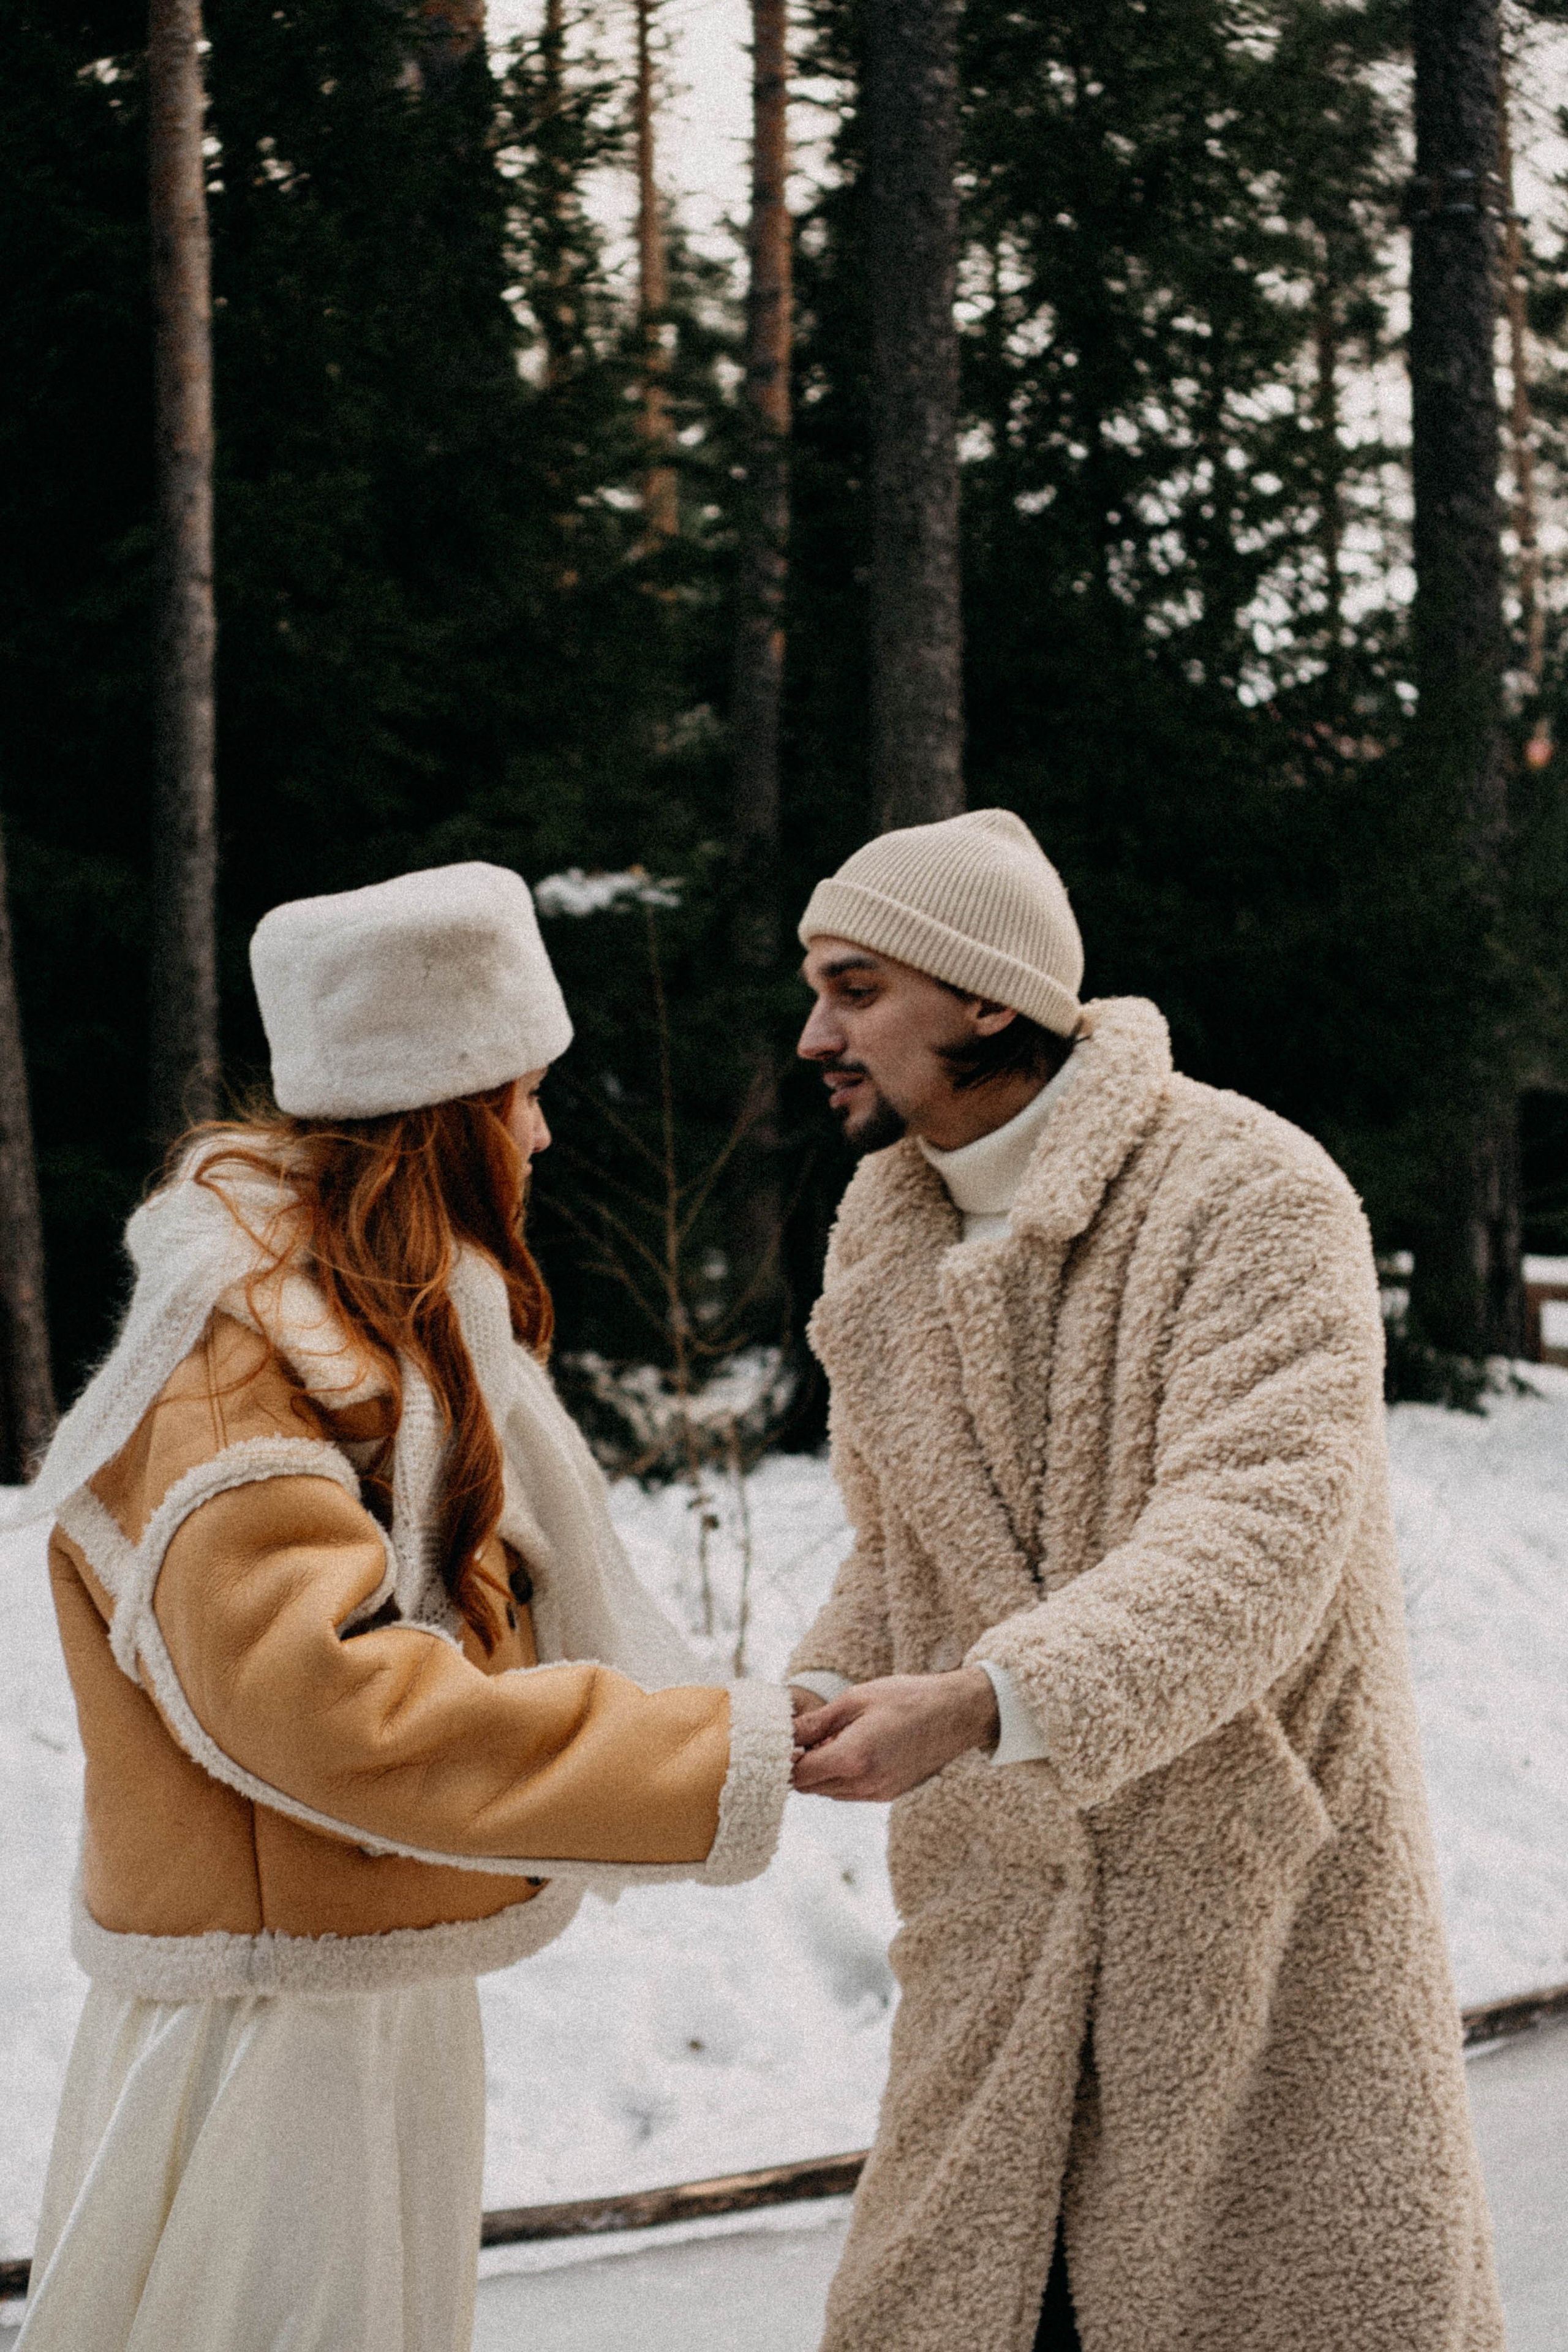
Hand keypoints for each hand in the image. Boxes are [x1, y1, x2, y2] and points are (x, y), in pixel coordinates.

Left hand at [790, 1668, 999, 1801]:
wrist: (955, 1714)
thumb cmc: (906, 1699)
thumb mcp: (854, 1700)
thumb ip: (816, 1723)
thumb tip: (785, 1733)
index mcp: (851, 1759)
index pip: (798, 1775)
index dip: (784, 1759)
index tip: (784, 1739)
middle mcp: (863, 1784)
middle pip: (810, 1788)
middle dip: (802, 1765)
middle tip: (806, 1735)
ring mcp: (877, 1793)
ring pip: (829, 1792)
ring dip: (822, 1771)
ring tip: (833, 1737)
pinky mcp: (887, 1794)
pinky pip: (850, 1792)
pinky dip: (841, 1775)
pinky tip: (851, 1748)